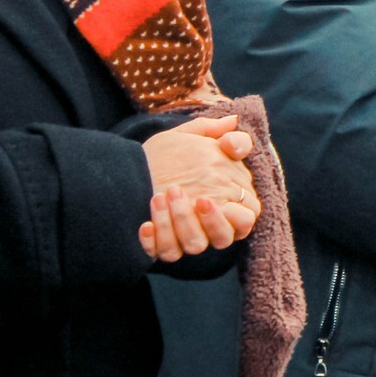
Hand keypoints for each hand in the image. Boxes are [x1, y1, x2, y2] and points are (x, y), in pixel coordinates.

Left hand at [140, 115, 260, 262]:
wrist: (128, 168)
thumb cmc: (169, 155)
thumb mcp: (191, 138)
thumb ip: (216, 131)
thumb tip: (233, 123)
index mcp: (227, 201)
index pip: (247, 216)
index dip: (236, 212)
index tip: (211, 195)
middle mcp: (209, 224)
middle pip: (225, 237)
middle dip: (209, 221)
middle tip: (186, 195)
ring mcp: (186, 237)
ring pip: (195, 246)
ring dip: (179, 224)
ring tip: (159, 196)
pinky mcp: (162, 246)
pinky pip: (165, 253)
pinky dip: (155, 240)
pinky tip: (144, 223)